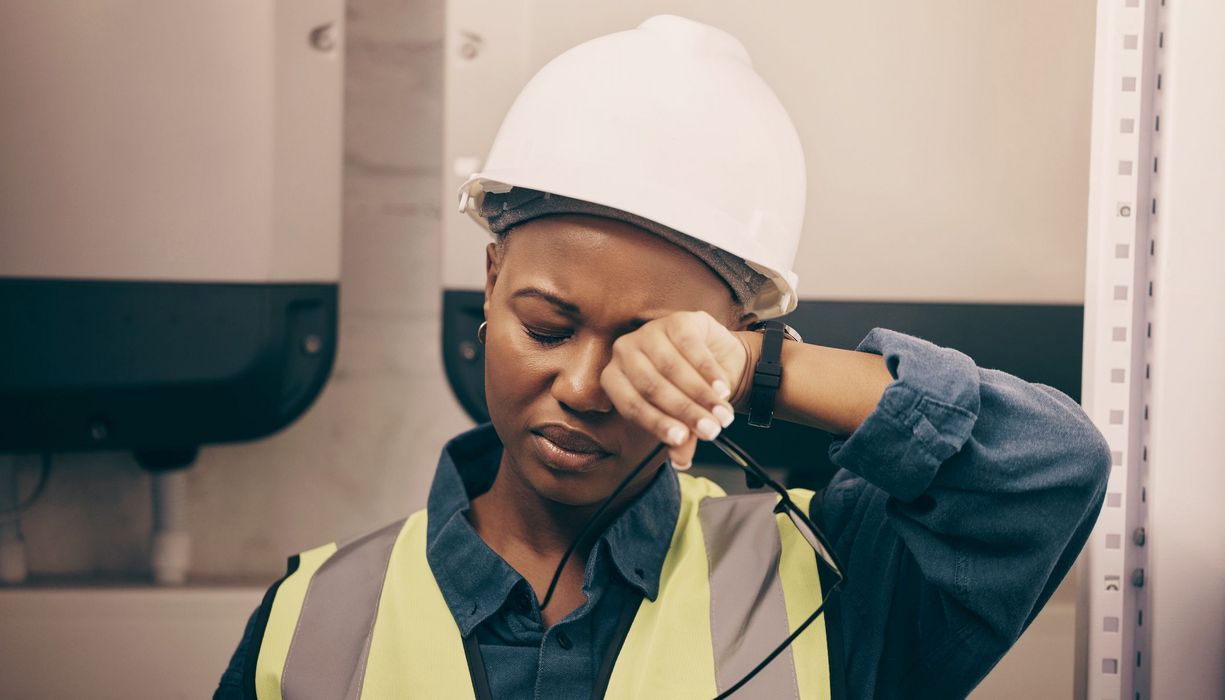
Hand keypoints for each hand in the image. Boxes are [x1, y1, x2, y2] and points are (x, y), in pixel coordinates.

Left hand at [599, 310, 751, 467]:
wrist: (717, 360)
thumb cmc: (688, 390)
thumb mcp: (681, 418)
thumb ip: (680, 438)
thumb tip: (681, 461)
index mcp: (615, 378)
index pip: (631, 405)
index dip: (657, 424)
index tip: (681, 440)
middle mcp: (625, 351)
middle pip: (652, 387)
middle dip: (685, 412)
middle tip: (711, 431)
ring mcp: (649, 332)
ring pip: (672, 368)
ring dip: (701, 396)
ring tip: (722, 415)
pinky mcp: (677, 320)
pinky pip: (692, 348)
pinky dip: (709, 373)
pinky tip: (722, 390)